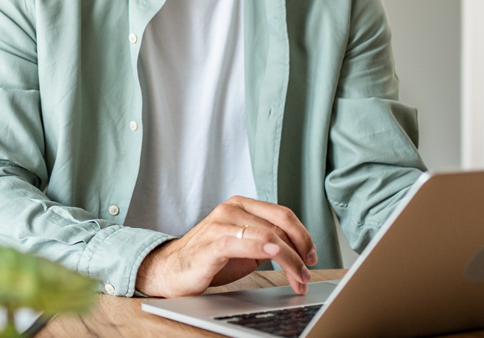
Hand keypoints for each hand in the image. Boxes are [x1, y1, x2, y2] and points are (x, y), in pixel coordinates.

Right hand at [135, 196, 319, 296]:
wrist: (171, 270)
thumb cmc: (209, 259)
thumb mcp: (245, 247)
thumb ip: (269, 242)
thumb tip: (300, 252)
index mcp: (241, 205)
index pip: (283, 215)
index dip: (303, 236)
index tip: (312, 257)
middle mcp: (231, 209)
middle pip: (279, 225)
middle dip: (300, 250)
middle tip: (308, 271)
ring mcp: (220, 224)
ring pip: (268, 236)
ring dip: (290, 260)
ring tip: (298, 278)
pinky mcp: (211, 243)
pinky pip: (243, 242)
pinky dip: (264, 249)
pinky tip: (276, 256)